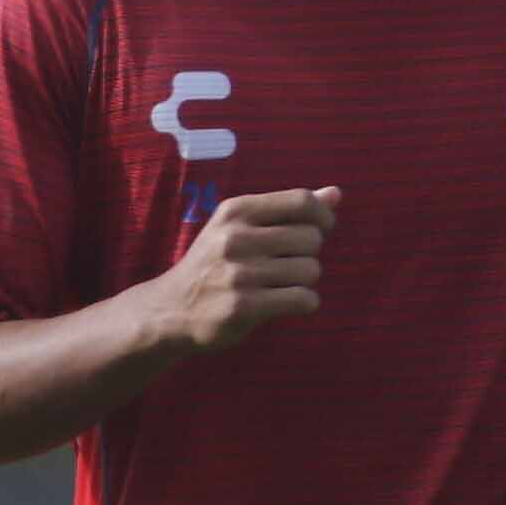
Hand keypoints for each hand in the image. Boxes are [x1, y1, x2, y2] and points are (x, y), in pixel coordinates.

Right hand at [151, 185, 336, 354]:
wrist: (169, 310)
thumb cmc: (213, 265)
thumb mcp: (239, 228)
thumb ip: (287, 210)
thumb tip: (336, 194)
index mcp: (235, 211)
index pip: (302, 201)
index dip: (323, 217)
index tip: (318, 231)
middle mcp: (235, 238)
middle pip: (311, 238)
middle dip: (308, 254)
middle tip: (287, 266)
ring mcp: (238, 274)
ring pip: (310, 270)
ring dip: (305, 281)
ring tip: (280, 286)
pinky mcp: (242, 307)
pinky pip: (303, 299)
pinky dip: (304, 303)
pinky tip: (285, 303)